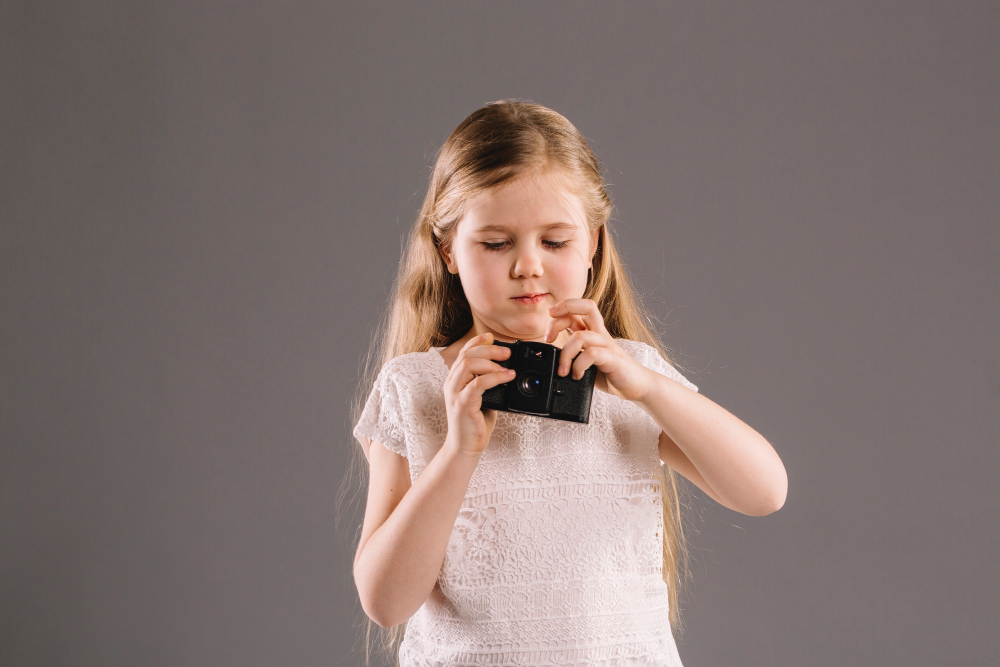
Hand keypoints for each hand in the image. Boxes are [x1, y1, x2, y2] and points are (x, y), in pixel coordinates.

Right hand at [442, 333, 514, 455]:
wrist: (465, 447)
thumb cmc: (474, 424)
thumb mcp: (482, 398)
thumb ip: (488, 383)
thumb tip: (506, 369)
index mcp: (455, 380)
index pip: (463, 353)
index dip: (477, 342)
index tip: (491, 337)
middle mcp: (451, 384)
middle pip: (466, 355)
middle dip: (489, 350)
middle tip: (507, 352)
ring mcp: (455, 394)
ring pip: (468, 365)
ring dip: (491, 362)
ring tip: (508, 366)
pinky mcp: (462, 405)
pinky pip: (478, 384)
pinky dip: (495, 377)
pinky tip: (507, 377)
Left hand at [544, 298, 652, 402]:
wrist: (638, 385)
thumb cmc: (611, 373)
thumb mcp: (586, 362)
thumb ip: (572, 357)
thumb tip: (550, 361)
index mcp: (594, 332)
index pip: (578, 309)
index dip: (561, 311)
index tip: (549, 330)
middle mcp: (601, 334)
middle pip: (587, 306)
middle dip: (563, 312)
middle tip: (549, 336)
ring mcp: (608, 346)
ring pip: (581, 336)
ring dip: (566, 354)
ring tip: (563, 370)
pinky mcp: (613, 359)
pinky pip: (592, 354)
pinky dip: (578, 365)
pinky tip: (577, 376)